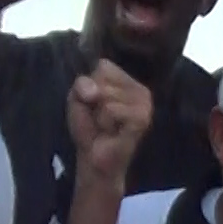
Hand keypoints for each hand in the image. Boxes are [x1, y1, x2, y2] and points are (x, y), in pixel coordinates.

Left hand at [66, 60, 152, 186]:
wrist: (95, 158)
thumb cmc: (89, 128)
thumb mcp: (77, 99)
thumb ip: (81, 85)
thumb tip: (94, 90)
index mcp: (128, 81)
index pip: (104, 65)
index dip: (91, 83)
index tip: (93, 102)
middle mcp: (141, 89)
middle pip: (103, 79)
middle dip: (93, 100)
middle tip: (100, 118)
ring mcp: (145, 104)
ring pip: (106, 95)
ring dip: (99, 114)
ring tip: (107, 126)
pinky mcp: (143, 119)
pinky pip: (112, 109)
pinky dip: (105, 122)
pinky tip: (113, 132)